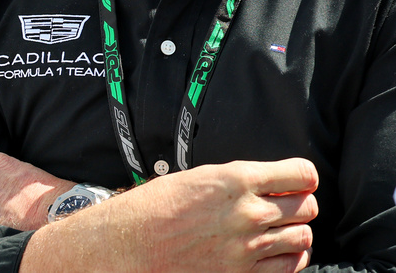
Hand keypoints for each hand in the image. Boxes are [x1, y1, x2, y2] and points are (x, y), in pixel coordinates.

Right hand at [21, 158, 318, 272]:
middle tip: (284, 205)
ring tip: (278, 229)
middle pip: (307, 207)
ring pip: (303, 237)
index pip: (301, 175)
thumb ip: (237, 181)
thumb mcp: (196, 178)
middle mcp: (250, 213)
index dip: (301, 177)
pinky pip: (291, 266)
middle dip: (299, 204)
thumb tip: (266, 185)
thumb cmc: (155, 207)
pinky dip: (290, 258)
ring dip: (295, 232)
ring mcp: (250, 248)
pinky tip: (275, 251)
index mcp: (237, 180)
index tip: (297, 180)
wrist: (132, 245)